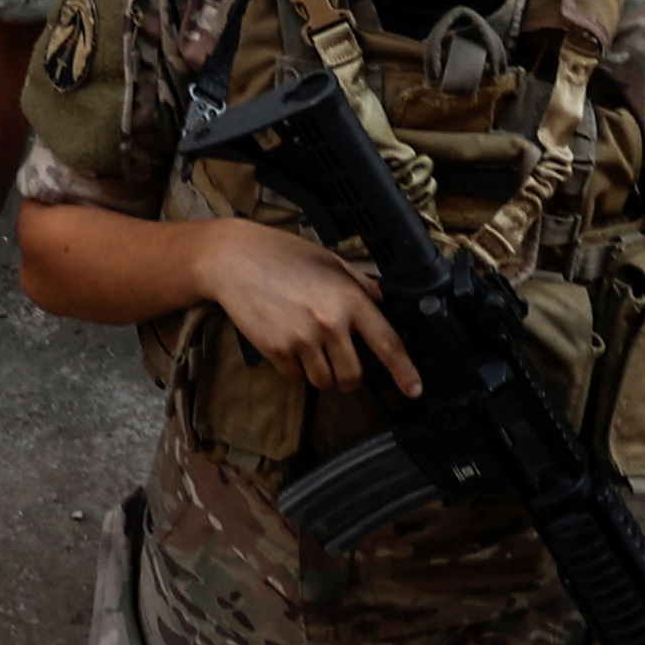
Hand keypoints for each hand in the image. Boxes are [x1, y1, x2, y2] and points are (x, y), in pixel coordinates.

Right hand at [190, 224, 417, 391]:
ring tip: (309, 354)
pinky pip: (294, 377)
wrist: (230, 258)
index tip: (413, 390)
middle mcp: (330, 322)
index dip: (404, 372)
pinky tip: (285, 345)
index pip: (388, 343)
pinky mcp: (275, 349)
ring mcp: (301, 338)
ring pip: (324, 381)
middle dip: (349, 379)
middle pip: (353, 375)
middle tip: (341, 369)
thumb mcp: (328, 260)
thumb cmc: (279, 254)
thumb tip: (383, 303)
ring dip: (321, 376)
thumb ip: (360, 284)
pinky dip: (293, 369)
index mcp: (349, 298)